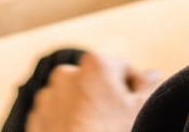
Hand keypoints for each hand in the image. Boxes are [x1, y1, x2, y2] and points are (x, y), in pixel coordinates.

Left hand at [27, 53, 160, 131]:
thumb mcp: (141, 109)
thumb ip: (149, 85)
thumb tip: (153, 73)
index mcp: (95, 63)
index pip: (123, 70)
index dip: (134, 91)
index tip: (135, 111)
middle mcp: (66, 73)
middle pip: (96, 84)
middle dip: (106, 100)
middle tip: (116, 124)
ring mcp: (47, 97)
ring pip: (75, 101)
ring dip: (85, 112)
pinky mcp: (35, 120)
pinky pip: (57, 117)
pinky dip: (67, 125)